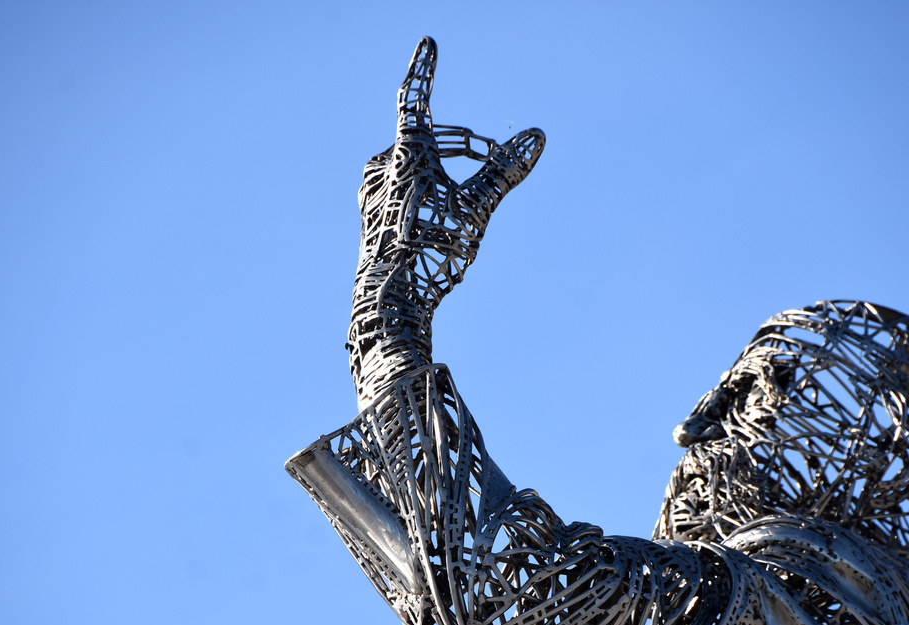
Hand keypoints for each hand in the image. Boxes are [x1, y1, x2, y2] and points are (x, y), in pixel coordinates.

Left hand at [348, 37, 544, 403]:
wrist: (388, 298)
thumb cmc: (432, 248)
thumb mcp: (477, 208)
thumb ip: (504, 172)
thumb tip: (536, 137)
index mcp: (406, 152)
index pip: (417, 98)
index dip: (425, 69)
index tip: (427, 42)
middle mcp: (384, 161)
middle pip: (431, 139)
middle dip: (462, 149)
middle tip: (489, 161)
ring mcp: (374, 186)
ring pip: (419, 164)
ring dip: (445, 173)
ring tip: (458, 205)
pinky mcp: (371, 208)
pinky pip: (407, 185)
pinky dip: (429, 192)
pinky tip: (433, 223)